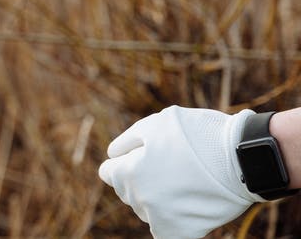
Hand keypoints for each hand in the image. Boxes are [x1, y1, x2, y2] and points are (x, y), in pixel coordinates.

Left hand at [99, 106, 261, 238]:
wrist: (243, 158)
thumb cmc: (197, 135)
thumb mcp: (154, 124)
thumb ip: (126, 142)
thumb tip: (112, 156)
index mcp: (128, 173)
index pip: (109, 173)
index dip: (125, 161)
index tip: (144, 156)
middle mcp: (139, 200)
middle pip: (128, 191)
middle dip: (141, 178)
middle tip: (171, 165)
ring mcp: (160, 219)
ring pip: (147, 208)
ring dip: (157, 197)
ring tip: (184, 180)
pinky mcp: (182, 232)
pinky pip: (165, 228)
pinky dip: (173, 218)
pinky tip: (187, 202)